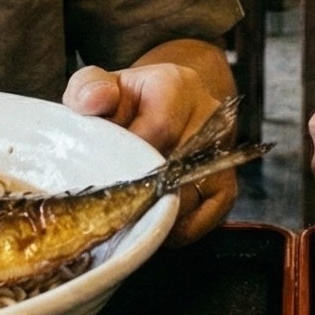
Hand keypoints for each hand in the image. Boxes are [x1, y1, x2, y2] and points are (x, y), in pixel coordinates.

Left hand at [65, 59, 233, 243]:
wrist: (164, 103)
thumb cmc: (125, 101)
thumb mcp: (99, 85)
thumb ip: (87, 88)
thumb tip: (91, 103)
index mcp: (176, 86)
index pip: (159, 129)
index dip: (129, 158)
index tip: (104, 175)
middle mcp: (209, 116)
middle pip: (176, 168)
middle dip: (139, 192)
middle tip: (110, 206)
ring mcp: (222, 151)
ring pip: (191, 196)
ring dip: (156, 214)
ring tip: (126, 219)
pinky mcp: (226, 184)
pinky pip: (206, 217)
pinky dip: (177, 229)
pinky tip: (152, 226)